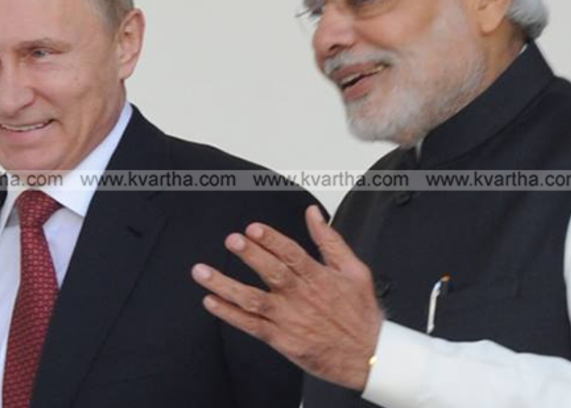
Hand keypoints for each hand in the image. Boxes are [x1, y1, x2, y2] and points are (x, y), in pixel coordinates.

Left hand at [192, 205, 383, 390]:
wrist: (367, 355)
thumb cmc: (360, 314)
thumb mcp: (355, 270)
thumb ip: (330, 240)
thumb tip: (314, 214)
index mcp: (318, 277)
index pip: (292, 254)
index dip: (272, 240)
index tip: (254, 229)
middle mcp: (300, 297)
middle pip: (271, 272)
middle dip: (250, 254)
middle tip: (232, 240)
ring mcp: (288, 319)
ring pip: (251, 300)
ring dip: (225, 285)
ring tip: (203, 272)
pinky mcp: (281, 339)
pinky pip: (249, 325)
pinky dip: (228, 314)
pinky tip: (212, 302)